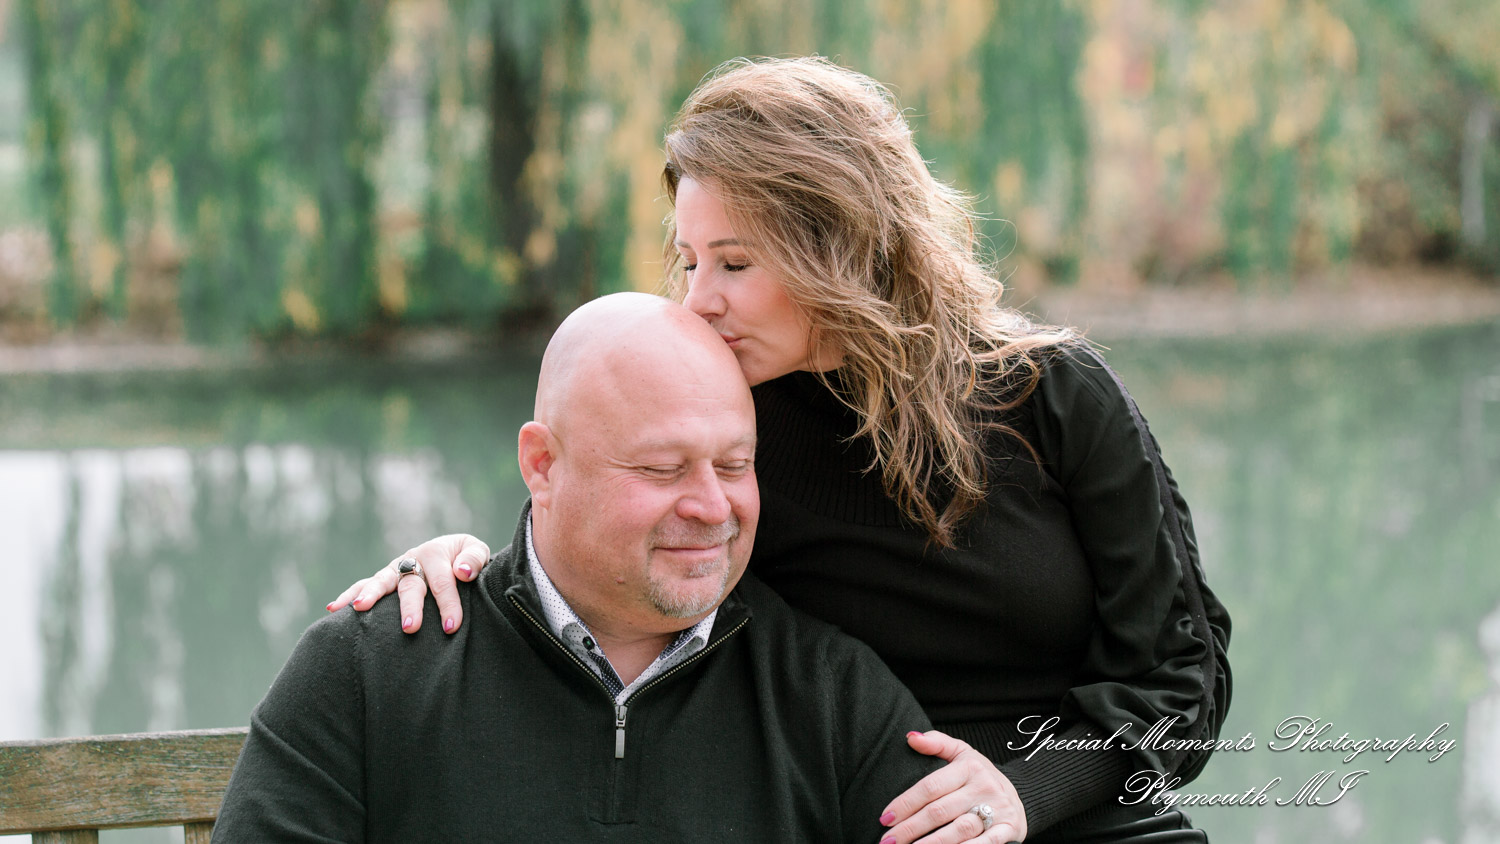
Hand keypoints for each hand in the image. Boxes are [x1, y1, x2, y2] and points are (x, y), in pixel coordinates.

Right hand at [326, 534, 491, 633]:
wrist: (454, 556)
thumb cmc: (467, 559)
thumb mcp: (476, 551)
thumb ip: (473, 559)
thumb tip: (461, 572)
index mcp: (436, 553)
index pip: (442, 581)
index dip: (447, 603)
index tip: (451, 626)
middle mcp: (412, 559)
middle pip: (410, 584)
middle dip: (410, 606)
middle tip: (410, 628)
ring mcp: (395, 570)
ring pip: (382, 582)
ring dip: (371, 595)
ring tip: (359, 609)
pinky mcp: (385, 580)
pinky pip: (364, 586)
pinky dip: (349, 595)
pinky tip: (333, 609)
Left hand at [879, 730, 1026, 843]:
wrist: (1025, 794)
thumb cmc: (982, 775)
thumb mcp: (963, 753)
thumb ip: (937, 743)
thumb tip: (910, 737)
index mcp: (969, 767)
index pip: (930, 787)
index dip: (906, 803)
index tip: (885, 818)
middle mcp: (983, 787)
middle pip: (939, 811)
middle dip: (910, 828)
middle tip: (887, 841)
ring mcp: (997, 810)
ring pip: (959, 830)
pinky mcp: (1008, 830)